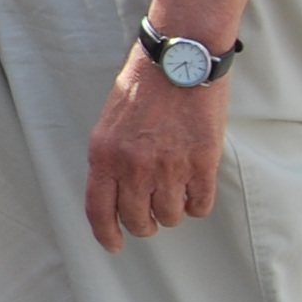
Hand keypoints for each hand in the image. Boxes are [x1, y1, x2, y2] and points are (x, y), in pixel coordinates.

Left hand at [83, 48, 224, 251]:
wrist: (182, 56)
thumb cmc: (146, 83)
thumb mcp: (110, 121)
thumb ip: (110, 159)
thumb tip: (116, 194)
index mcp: (103, 154)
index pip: (99, 211)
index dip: (107, 236)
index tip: (115, 246)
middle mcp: (133, 166)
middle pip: (138, 221)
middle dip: (145, 224)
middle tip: (152, 215)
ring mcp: (169, 166)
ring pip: (171, 217)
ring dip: (173, 210)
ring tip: (175, 189)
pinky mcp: (202, 163)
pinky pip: (200, 205)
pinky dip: (198, 202)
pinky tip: (196, 187)